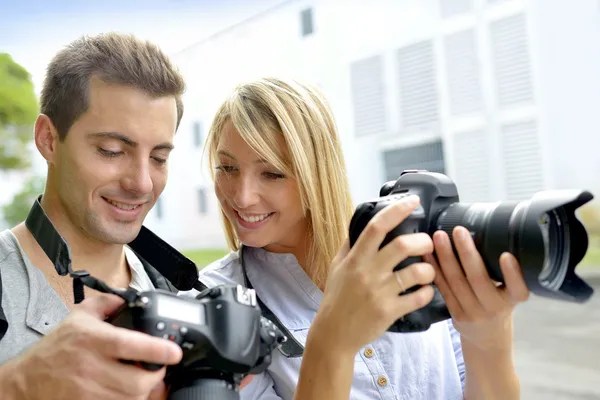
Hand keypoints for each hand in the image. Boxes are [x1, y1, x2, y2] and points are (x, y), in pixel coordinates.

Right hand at [0, 294, 182, 399]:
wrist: (25, 381)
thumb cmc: (55, 349)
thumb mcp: (79, 317)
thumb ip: (107, 303)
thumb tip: (131, 297)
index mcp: (92, 340)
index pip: (131, 345)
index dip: (158, 350)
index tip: (175, 352)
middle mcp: (91, 367)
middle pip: (138, 381)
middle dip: (156, 376)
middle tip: (159, 368)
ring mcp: (88, 391)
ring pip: (131, 398)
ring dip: (144, 391)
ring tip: (144, 380)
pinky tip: (129, 392)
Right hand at [311, 195, 435, 354]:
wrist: (332, 334)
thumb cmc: (336, 298)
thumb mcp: (337, 267)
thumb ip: (350, 245)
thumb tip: (361, 225)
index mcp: (355, 258)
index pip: (377, 227)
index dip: (397, 210)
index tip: (413, 201)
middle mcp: (368, 272)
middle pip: (402, 245)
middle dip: (423, 241)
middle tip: (428, 244)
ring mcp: (379, 292)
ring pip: (416, 272)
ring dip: (429, 269)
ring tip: (429, 271)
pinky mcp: (389, 312)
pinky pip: (418, 298)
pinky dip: (427, 292)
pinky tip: (425, 291)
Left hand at [425, 226, 529, 350]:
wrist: (488, 341)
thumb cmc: (499, 307)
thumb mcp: (509, 294)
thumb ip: (503, 275)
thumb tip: (488, 233)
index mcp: (512, 301)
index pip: (518, 289)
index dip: (512, 274)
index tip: (506, 255)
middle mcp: (494, 308)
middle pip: (479, 280)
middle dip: (467, 253)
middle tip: (459, 231)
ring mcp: (472, 313)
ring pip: (457, 282)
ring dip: (446, 257)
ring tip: (439, 236)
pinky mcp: (455, 314)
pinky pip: (443, 289)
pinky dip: (435, 269)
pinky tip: (428, 254)